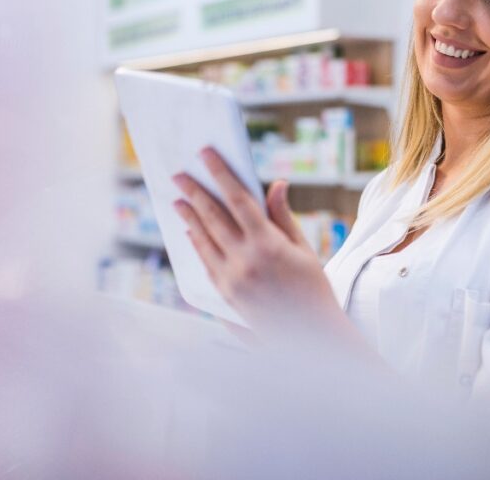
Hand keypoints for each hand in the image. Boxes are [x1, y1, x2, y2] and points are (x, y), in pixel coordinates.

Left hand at [171, 148, 343, 338]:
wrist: (308, 335)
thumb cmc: (312, 287)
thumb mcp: (303, 248)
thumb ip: (282, 216)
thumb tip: (276, 184)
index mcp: (268, 244)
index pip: (238, 199)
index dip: (220, 174)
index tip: (206, 154)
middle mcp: (245, 260)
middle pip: (212, 217)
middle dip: (195, 192)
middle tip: (180, 174)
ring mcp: (231, 279)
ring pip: (203, 239)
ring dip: (189, 216)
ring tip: (178, 199)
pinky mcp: (225, 294)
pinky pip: (205, 261)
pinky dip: (196, 243)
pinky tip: (190, 230)